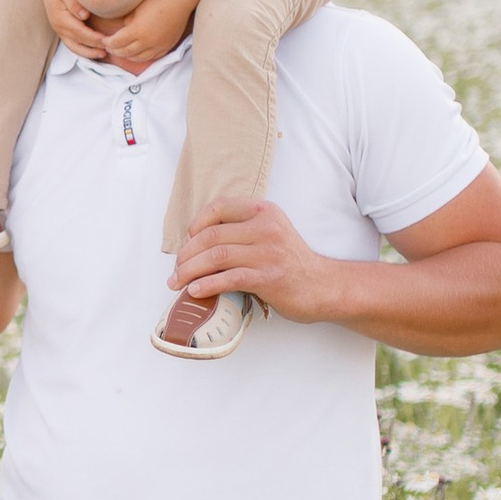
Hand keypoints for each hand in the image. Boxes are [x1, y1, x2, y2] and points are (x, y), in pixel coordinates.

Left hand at [69, 0, 190, 76]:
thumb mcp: (136, 9)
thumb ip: (127, 22)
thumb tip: (123, 30)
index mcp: (137, 30)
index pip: (116, 42)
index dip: (108, 42)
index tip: (103, 40)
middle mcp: (147, 41)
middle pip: (125, 52)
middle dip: (115, 50)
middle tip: (109, 46)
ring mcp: (158, 45)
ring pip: (138, 58)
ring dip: (127, 55)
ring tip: (121, 51)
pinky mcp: (166, 46)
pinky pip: (152, 57)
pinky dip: (141, 57)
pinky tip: (137, 53)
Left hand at [173, 197, 335, 324]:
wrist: (323, 286)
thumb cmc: (291, 263)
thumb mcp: (270, 233)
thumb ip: (242, 230)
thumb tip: (198, 243)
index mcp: (264, 211)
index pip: (219, 207)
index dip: (196, 224)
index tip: (187, 242)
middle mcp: (265, 227)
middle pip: (211, 236)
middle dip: (186, 254)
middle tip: (177, 270)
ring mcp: (268, 252)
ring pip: (215, 257)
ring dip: (189, 271)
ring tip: (177, 283)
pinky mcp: (268, 277)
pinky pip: (228, 278)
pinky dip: (206, 285)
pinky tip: (195, 292)